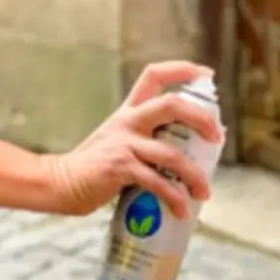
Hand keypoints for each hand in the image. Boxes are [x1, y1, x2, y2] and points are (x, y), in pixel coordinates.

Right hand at [45, 60, 222, 218]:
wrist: (62, 182)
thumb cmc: (97, 166)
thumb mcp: (120, 140)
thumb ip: (147, 139)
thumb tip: (189, 152)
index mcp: (128, 111)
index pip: (154, 75)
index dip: (182, 69)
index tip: (208, 75)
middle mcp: (127, 121)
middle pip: (171, 104)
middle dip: (200, 118)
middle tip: (217, 136)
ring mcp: (124, 143)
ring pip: (171, 154)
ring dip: (194, 175)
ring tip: (205, 192)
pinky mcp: (120, 167)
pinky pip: (156, 183)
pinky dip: (174, 198)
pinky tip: (181, 210)